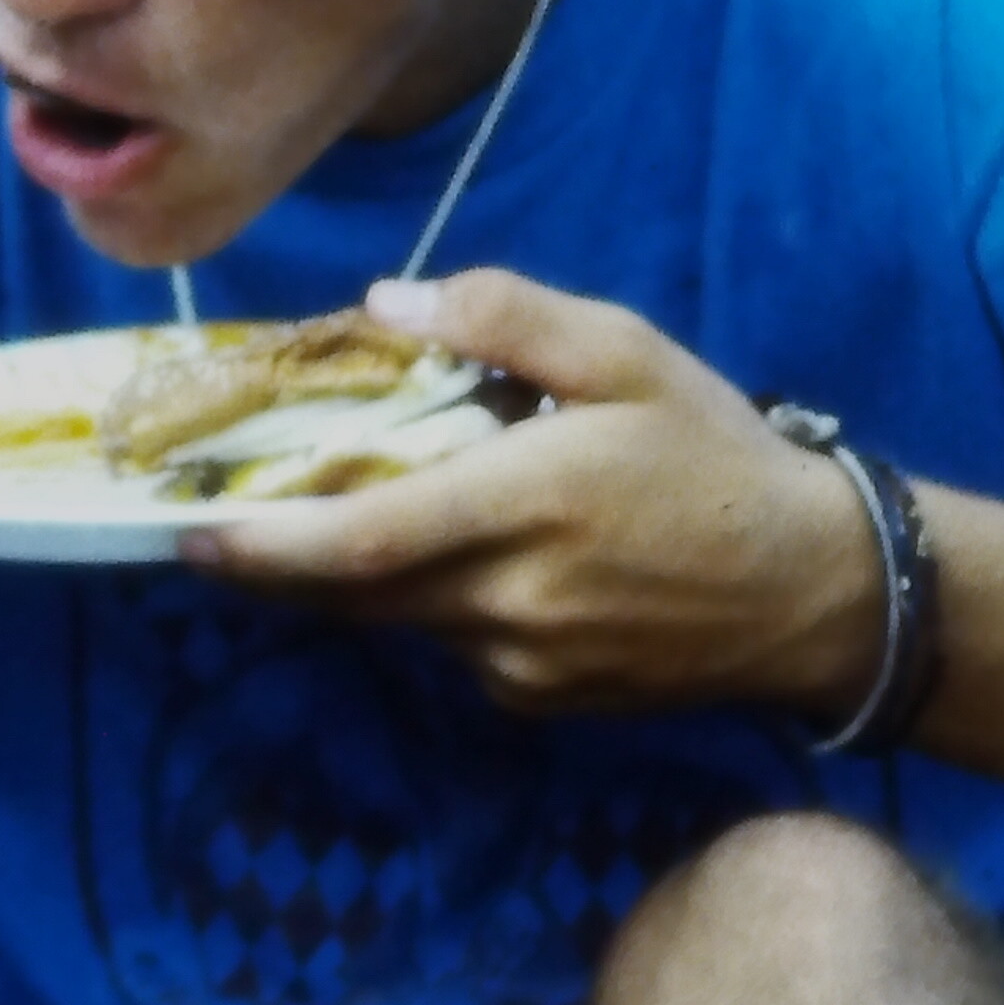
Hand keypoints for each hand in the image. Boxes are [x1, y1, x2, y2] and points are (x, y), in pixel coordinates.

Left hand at [174, 269, 890, 721]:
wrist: (818, 592)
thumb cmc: (717, 457)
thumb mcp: (628, 354)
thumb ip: (504, 318)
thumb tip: (385, 304)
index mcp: (522, 506)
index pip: (357, 541)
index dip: (262, 545)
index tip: (185, 531)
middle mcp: (508, 599)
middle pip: (351, 591)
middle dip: (278, 558)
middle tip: (216, 514)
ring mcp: (521, 663)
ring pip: (396, 619)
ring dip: (356, 574)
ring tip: (339, 512)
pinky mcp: (539, 700)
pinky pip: (451, 646)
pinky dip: (431, 601)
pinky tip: (463, 557)